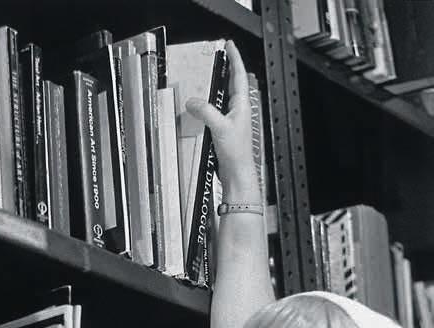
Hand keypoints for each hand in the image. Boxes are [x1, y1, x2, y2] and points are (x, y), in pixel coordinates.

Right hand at [185, 40, 257, 198]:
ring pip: (223, 98)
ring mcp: (232, 121)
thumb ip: (206, 112)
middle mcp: (239, 111)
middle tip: (219, 58)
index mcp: (242, 105)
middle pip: (232, 84)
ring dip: (216, 88)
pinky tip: (201, 108)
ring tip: (208, 78)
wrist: (237, 174)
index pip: (239, 75)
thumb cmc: (237, 153)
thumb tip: (192, 102)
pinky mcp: (224, 131)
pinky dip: (209, 106)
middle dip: (226, 70)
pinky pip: (216, 112)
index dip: (235, 59)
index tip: (230, 46)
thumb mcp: (220, 128)